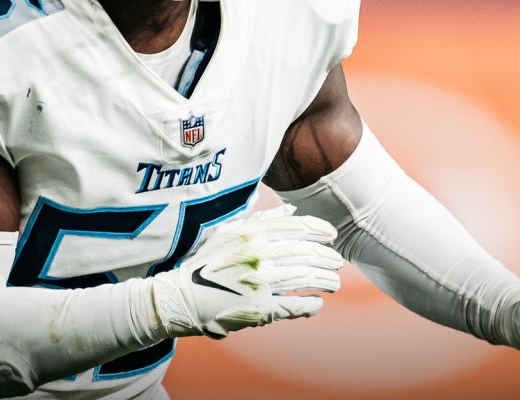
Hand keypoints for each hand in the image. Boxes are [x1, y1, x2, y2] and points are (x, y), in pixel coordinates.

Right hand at [148, 204, 342, 338]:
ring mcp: (261, 282)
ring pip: (305, 279)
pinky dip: (310, 305)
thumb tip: (290, 211)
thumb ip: (261, 221)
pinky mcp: (260, 308)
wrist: (182, 298)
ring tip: (334, 282)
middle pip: (306, 253)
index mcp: (253, 234)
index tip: (332, 235)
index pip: (297, 227)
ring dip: (325, 280)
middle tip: (337, 261)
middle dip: (327, 257)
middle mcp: (259, 255)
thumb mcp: (229, 233)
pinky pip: (294, 306)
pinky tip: (317, 303)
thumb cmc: (207, 264)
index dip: (319, 230)